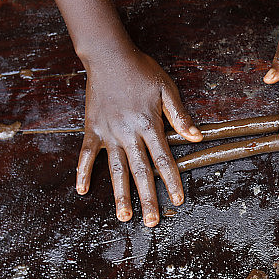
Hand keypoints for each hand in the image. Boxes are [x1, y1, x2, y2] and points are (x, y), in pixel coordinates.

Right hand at [75, 46, 201, 226]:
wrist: (109, 56)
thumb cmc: (141, 70)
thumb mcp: (166, 89)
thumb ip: (179, 116)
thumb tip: (197, 137)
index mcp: (149, 124)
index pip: (164, 159)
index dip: (172, 181)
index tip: (179, 200)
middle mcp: (129, 133)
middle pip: (141, 172)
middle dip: (148, 198)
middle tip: (151, 222)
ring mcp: (108, 133)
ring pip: (115, 169)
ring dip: (120, 194)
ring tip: (124, 216)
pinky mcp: (92, 129)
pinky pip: (86, 154)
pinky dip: (83, 172)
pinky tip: (82, 190)